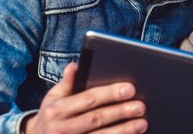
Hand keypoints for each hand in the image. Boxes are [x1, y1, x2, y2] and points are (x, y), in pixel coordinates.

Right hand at [23, 62, 147, 133]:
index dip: (110, 93)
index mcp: (57, 110)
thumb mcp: (52, 97)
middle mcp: (62, 129)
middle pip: (97, 119)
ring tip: (142, 123)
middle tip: (141, 106)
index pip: (89, 99)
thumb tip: (76, 64)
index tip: (130, 88)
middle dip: (121, 112)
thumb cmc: (50, 116)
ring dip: (124, 131)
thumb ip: (67, 82)